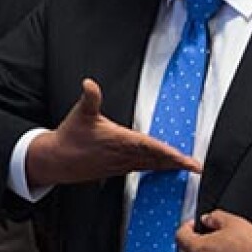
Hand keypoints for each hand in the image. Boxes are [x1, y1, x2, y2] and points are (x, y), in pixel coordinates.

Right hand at [25, 79, 199, 188]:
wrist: (57, 161)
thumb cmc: (70, 137)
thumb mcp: (80, 113)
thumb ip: (90, 97)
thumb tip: (89, 83)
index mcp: (118, 140)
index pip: (148, 146)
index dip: (166, 152)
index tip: (182, 157)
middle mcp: (122, 154)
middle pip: (155, 159)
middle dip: (176, 162)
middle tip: (195, 166)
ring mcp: (121, 164)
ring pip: (151, 165)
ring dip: (169, 166)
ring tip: (187, 167)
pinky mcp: (118, 168)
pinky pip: (142, 168)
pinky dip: (157, 168)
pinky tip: (166, 167)